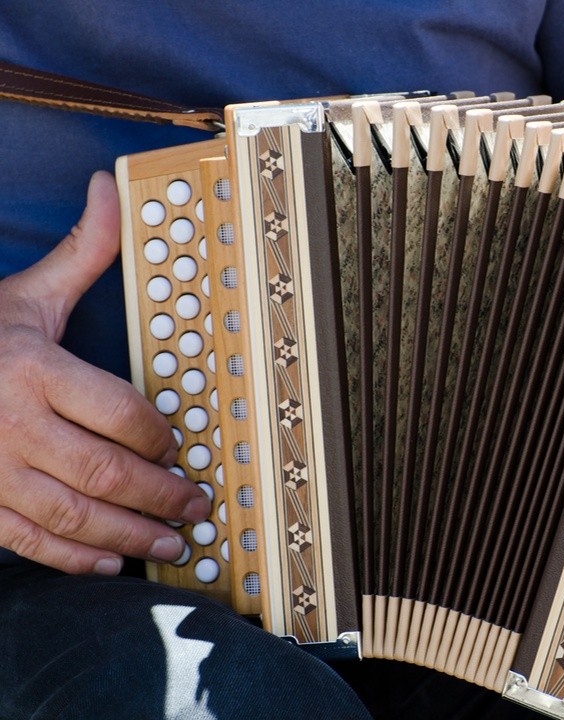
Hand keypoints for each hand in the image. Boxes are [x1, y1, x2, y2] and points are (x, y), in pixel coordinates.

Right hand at [0, 172, 210, 574]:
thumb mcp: (26, 292)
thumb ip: (82, 250)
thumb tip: (110, 187)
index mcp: (34, 369)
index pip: (120, 413)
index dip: (162, 437)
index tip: (182, 448)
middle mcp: (12, 423)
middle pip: (107, 470)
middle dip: (162, 495)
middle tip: (198, 507)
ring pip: (73, 514)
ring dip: (129, 535)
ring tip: (170, 544)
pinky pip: (26, 540)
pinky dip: (70, 558)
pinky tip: (107, 563)